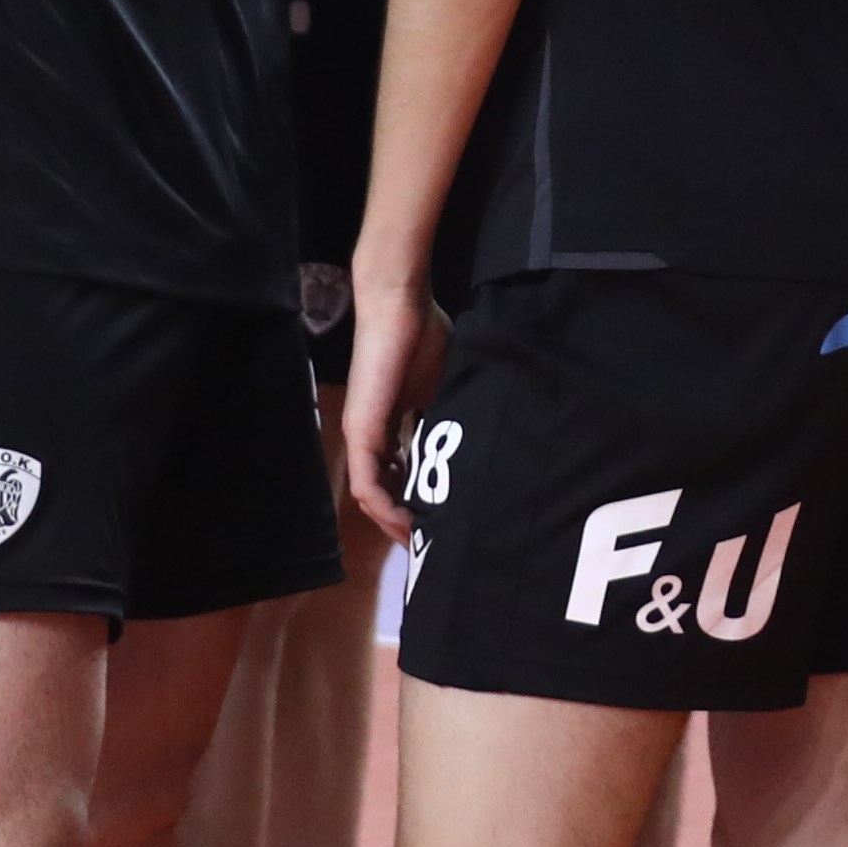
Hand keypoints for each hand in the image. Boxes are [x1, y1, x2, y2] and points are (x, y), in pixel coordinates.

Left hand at [337, 274, 450, 543]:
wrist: (399, 305)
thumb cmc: (424, 334)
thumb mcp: (444, 385)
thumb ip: (451, 412)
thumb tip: (486, 430)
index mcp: (390, 424)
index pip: (400, 474)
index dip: (419, 499)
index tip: (445, 518)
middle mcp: (372, 434)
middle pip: (383, 491)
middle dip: (407, 519)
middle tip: (436, 541)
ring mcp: (363, 434)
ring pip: (370, 495)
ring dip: (394, 521)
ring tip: (423, 540)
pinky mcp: (361, 430)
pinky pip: (366, 483)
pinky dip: (385, 507)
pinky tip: (407, 521)